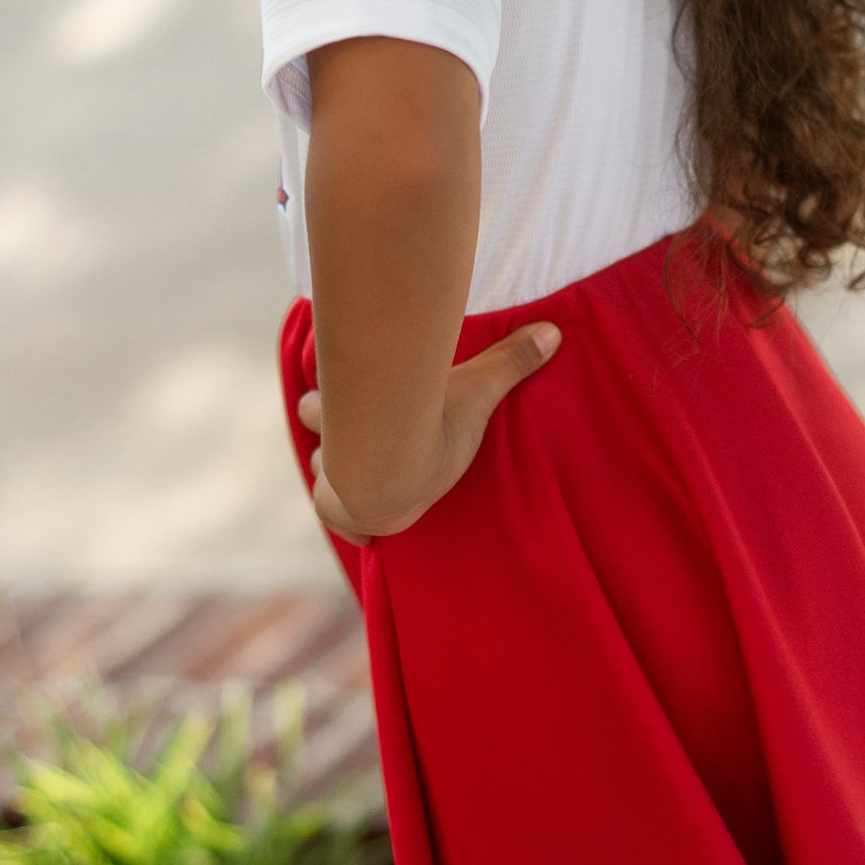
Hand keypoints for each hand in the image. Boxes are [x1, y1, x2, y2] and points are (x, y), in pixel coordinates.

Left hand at [297, 319, 560, 541]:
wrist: (394, 470)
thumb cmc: (428, 425)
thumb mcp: (476, 390)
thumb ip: (509, 362)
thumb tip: (553, 331)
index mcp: (358, 408)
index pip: (333, 392)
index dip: (335, 393)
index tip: (342, 393)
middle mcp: (336, 436)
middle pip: (312, 416)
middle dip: (324, 419)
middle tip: (340, 422)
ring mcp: (331, 476)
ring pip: (316, 466)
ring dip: (329, 466)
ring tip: (346, 472)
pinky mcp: (336, 512)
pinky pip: (333, 518)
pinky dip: (345, 522)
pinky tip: (360, 533)